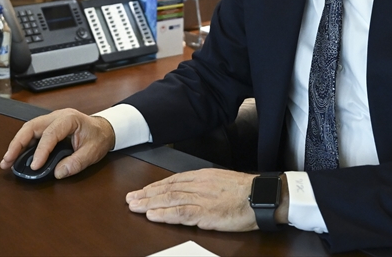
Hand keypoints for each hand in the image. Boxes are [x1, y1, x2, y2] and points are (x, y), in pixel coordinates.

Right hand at [0, 108, 115, 178]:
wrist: (104, 129)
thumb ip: (77, 163)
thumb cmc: (99, 138)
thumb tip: (58, 172)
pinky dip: (22, 145)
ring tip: (7, 161)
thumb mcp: (93, 152)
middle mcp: (57, 117)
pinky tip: (16, 156)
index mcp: (69, 119)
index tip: (35, 166)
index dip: (41, 151)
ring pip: (28, 129)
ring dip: (16, 144)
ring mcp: (51, 120)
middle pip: (31, 126)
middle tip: (7, 161)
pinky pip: (32, 134)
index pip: (50, 134)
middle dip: (17, 144)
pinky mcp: (48, 128)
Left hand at [127, 169, 280, 231]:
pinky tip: (152, 215)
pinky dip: (164, 214)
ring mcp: (201, 198)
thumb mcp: (221, 181)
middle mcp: (198, 184)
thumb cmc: (245, 191)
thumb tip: (191, 190)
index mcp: (202, 176)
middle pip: (166, 189)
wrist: (261, 196)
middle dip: (146, 194)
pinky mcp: (205, 212)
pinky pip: (180, 213)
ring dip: (149, 203)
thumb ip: (205, 185)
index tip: (142, 191)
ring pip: (169, 199)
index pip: (173, 180)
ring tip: (134, 206)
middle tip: (130, 199)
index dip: (155, 187)